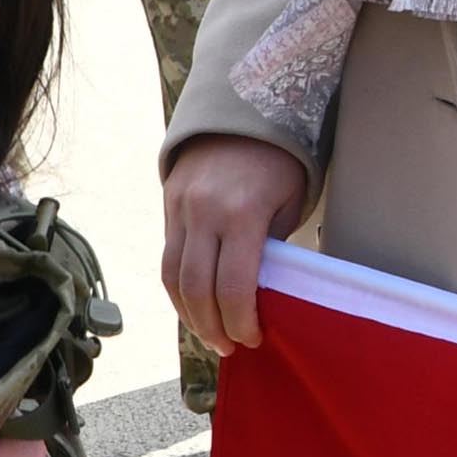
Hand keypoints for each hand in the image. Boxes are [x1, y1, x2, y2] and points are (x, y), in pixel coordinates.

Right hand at [162, 135, 310, 355]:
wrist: (242, 108)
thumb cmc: (280, 160)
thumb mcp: (288, 203)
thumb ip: (272, 249)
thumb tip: (263, 298)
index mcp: (243, 213)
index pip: (234, 287)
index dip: (241, 322)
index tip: (253, 338)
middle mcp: (205, 212)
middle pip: (197, 289)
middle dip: (212, 327)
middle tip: (229, 348)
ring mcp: (180, 207)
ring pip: (173, 278)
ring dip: (189, 314)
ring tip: (209, 334)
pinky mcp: (168, 204)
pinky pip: (167, 258)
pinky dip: (179, 289)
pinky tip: (195, 306)